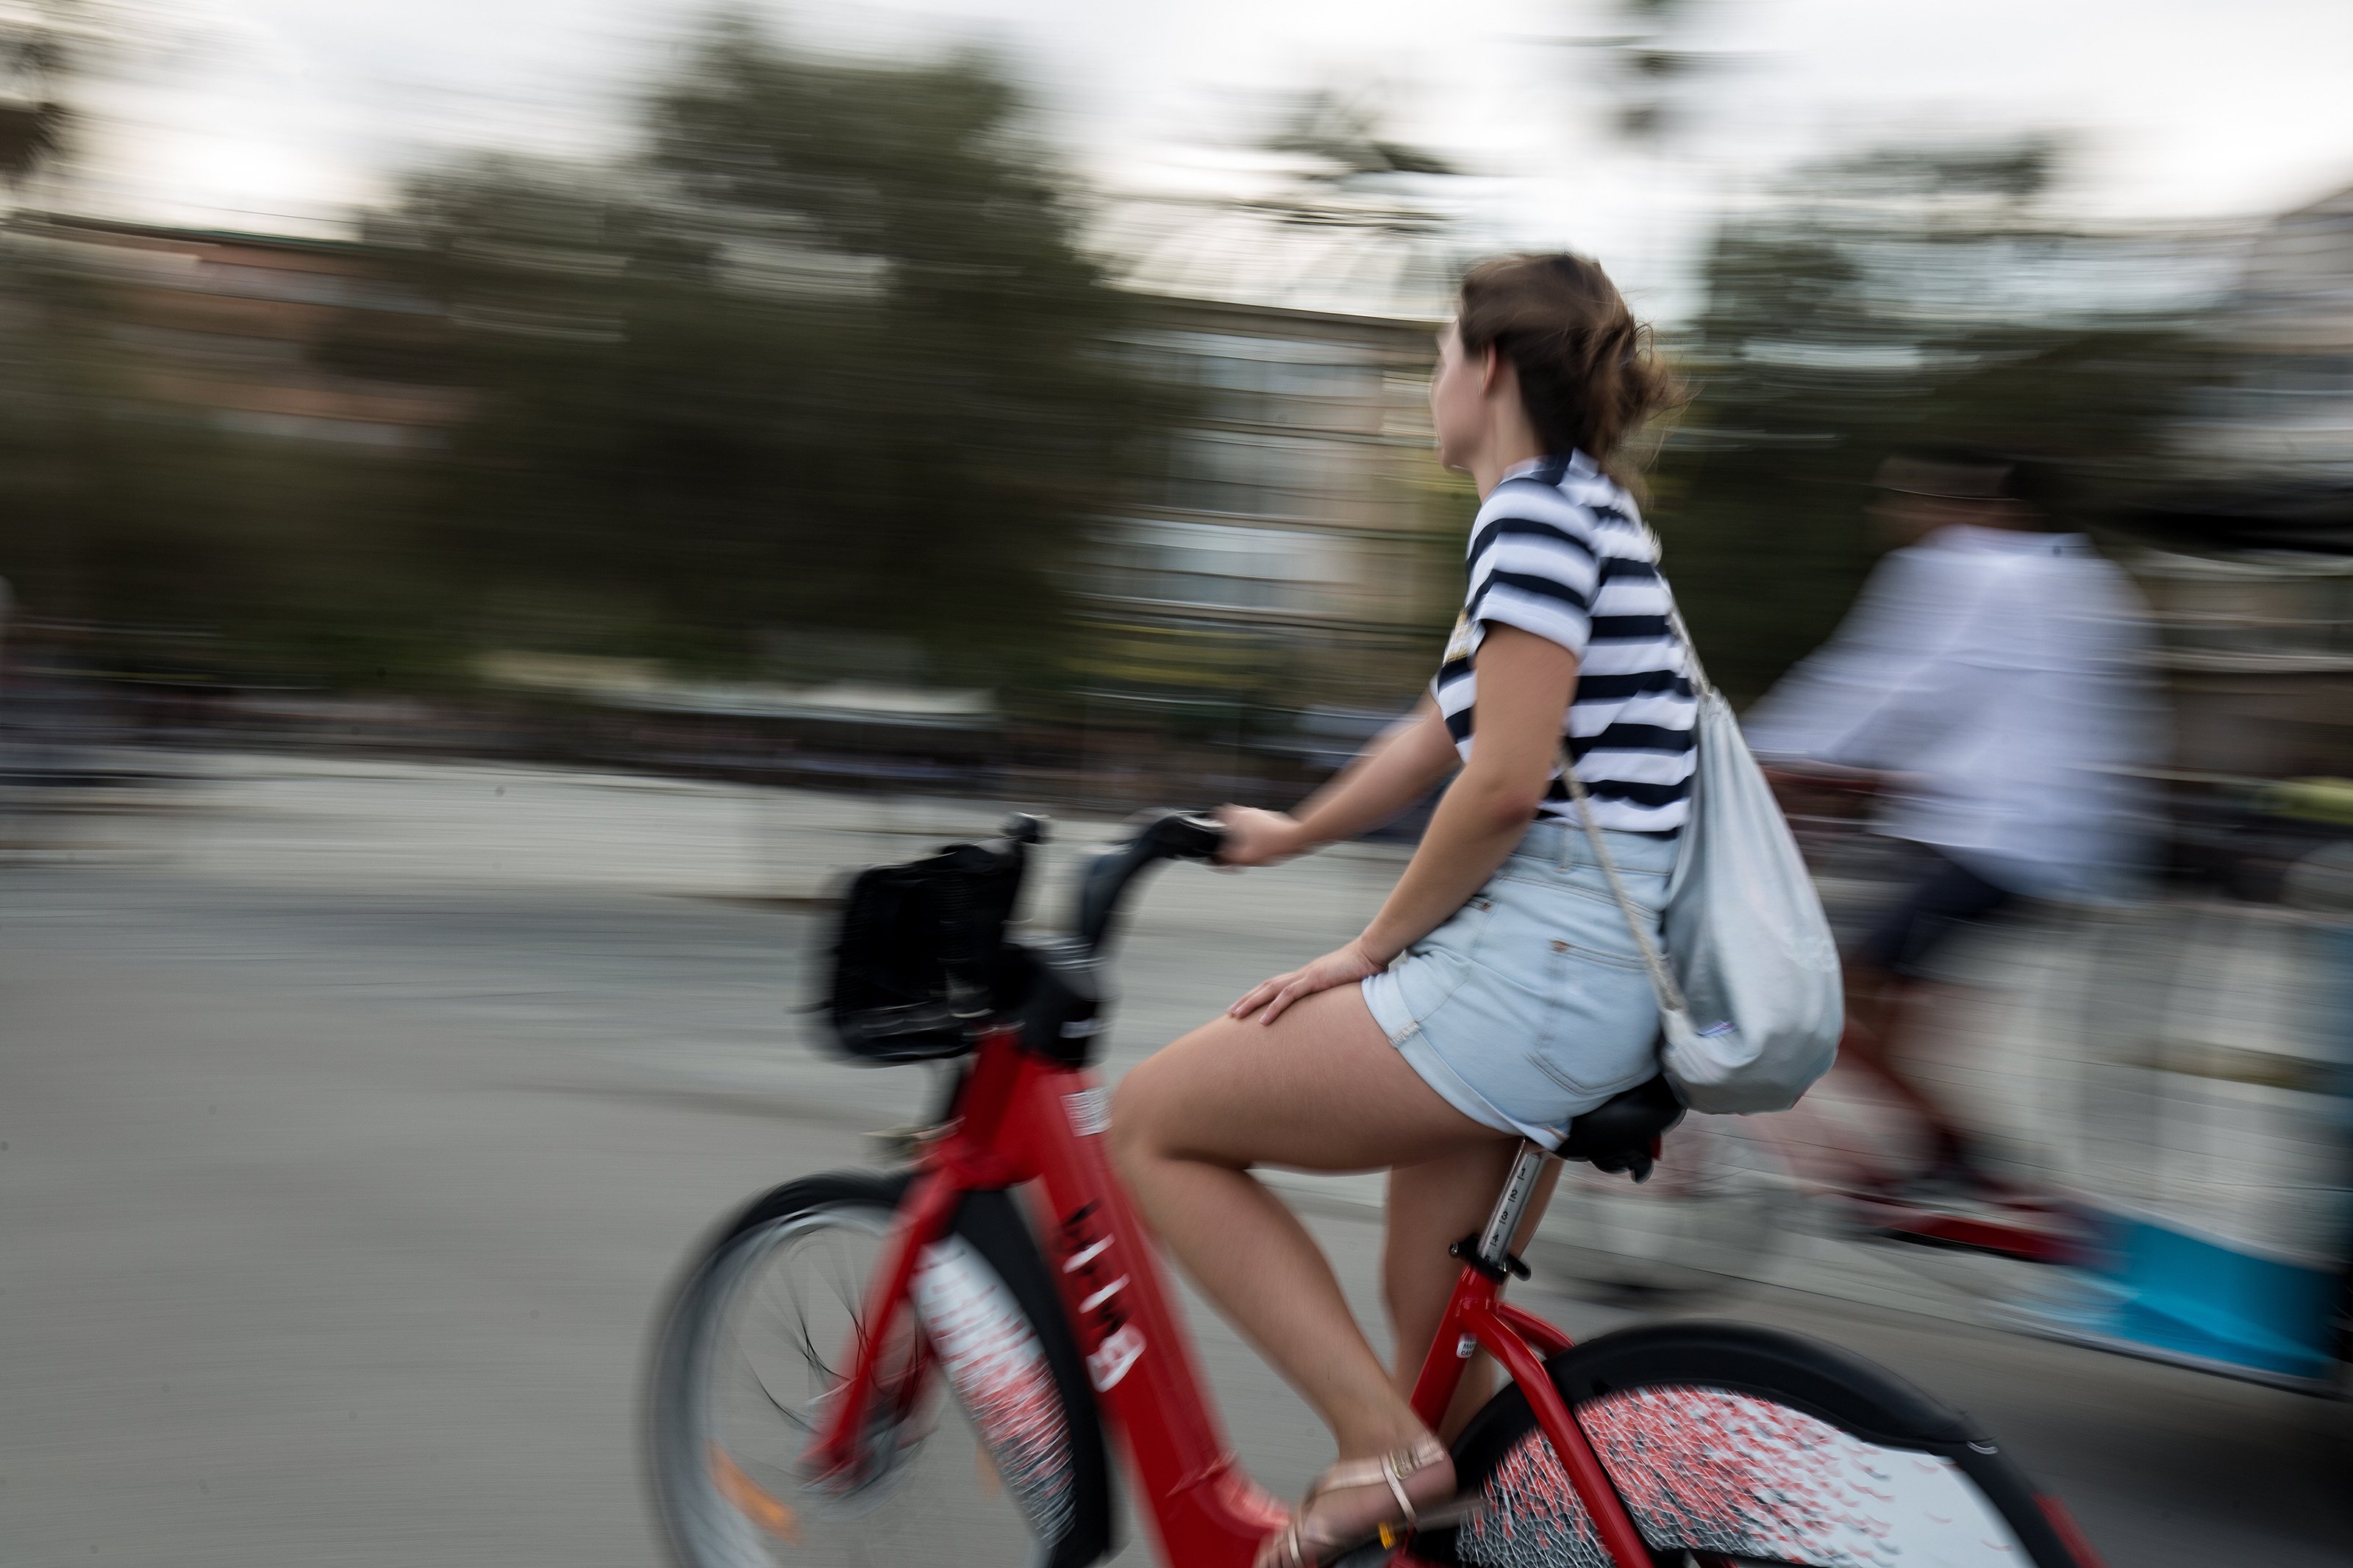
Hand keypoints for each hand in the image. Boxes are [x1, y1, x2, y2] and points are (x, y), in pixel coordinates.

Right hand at [1215, 805, 1306, 868]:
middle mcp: (1249, 812)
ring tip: (1242, 841)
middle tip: (1227, 835)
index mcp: (1239, 818)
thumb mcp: (1246, 858)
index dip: (1213, 819)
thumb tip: (1214, 861)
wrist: (1296, 838)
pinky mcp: (1271, 817)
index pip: (1218, 812)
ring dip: (1241, 826)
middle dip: (1227, 824)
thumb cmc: (1273, 846)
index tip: (1212, 824)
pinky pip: (1257, 821)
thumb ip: (1227, 859)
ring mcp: (1261, 813)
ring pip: (1245, 816)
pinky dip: (1254, 829)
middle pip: (1231, 813)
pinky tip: (1258, 842)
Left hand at [1228, 937, 1388, 1024]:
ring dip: (1251, 1002)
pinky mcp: (1315, 980)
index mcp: (1309, 976)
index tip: (1247, 1006)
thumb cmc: (1366, 968)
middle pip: (1267, 986)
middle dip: (1247, 999)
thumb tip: (1347, 1009)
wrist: (1374, 951)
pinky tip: (1263, 1021)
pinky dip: (1274, 1008)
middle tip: (1230, 1013)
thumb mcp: (1349, 987)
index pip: (1278, 985)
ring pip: (1271, 989)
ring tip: (1235, 1015)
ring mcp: (1307, 975)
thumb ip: (1342, 996)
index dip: (1261, 995)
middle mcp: (1303, 974)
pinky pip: (1289, 996)